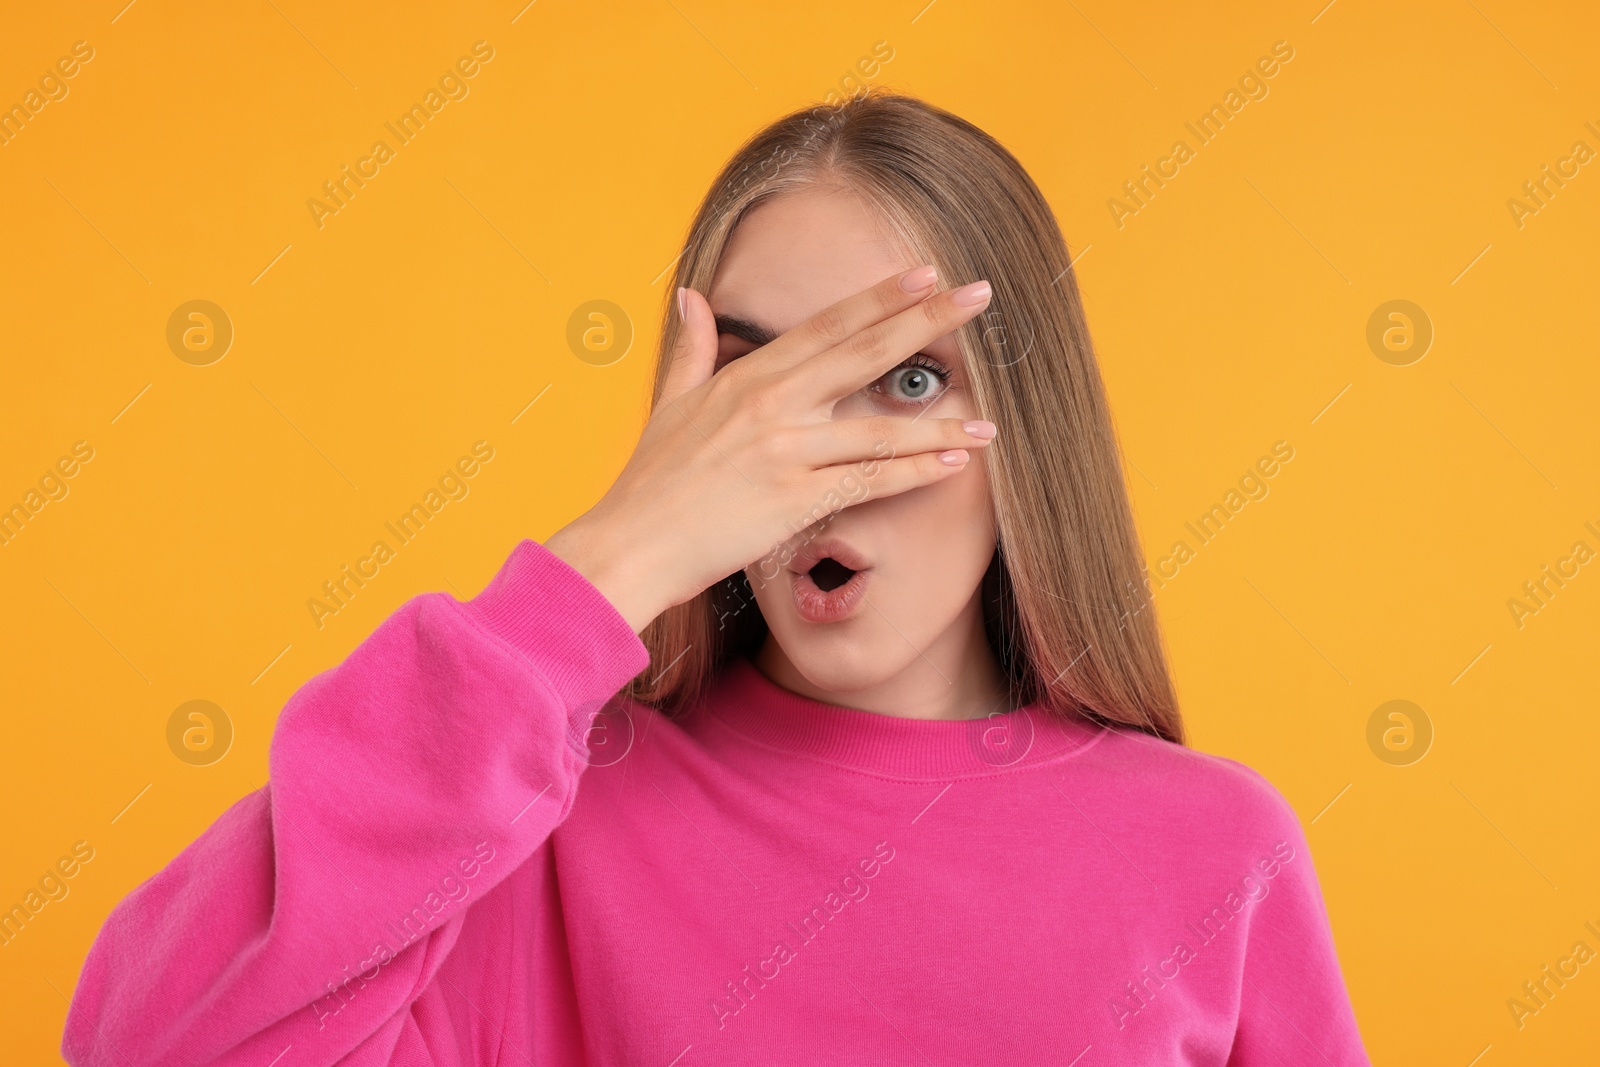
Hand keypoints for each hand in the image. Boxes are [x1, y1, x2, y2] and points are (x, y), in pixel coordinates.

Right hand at [545, 265, 997, 633]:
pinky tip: (955, 464)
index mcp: (748, 377)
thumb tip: (691, 296)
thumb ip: (692, 348)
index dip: (880, 297)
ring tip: (991, 420)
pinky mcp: (794, 502)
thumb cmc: (650, 482)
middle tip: (979, 296)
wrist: (629, 545)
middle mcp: (772, 405)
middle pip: (864, 353)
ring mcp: (786, 453)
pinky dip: (914, 473)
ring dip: (940, 422)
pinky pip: (868, 483)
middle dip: (927, 322)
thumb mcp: (669, 403)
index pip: (827, 326)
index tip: (925, 273)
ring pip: (879, 430)